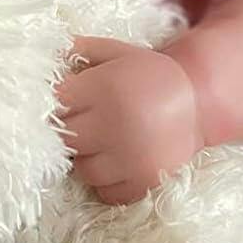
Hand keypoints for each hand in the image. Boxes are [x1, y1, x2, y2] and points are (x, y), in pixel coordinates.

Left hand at [54, 36, 203, 205]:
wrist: (200, 101)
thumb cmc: (149, 75)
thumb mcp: (117, 52)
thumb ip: (79, 50)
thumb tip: (42, 55)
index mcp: (107, 87)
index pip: (56, 104)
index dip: (56, 104)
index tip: (65, 102)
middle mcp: (117, 123)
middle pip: (65, 139)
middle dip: (69, 132)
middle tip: (84, 123)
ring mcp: (131, 157)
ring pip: (83, 170)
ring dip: (87, 158)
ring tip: (103, 142)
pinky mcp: (145, 181)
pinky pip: (107, 193)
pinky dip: (107, 182)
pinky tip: (117, 162)